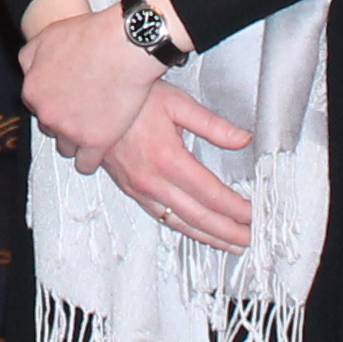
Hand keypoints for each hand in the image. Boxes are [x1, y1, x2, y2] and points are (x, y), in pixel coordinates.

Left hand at [17, 0, 175, 174]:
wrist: (123, 46)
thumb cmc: (90, 37)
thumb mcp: (47, 36)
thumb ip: (30, 57)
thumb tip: (29, 71)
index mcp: (33, 91)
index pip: (37, 105)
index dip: (54, 100)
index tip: (67, 98)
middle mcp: (47, 114)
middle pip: (51, 126)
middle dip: (64, 119)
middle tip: (83, 109)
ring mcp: (70, 131)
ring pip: (66, 147)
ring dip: (76, 139)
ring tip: (93, 128)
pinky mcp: (95, 143)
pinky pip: (85, 164)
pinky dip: (90, 159)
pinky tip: (98, 149)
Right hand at [103, 82, 258, 252]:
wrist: (87, 100)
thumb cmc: (130, 97)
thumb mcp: (177, 103)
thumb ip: (213, 125)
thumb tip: (243, 139)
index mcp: (168, 160)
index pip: (212, 195)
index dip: (237, 209)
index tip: (255, 215)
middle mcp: (152, 181)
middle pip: (199, 217)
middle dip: (228, 232)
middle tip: (251, 239)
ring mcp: (139, 189)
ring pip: (179, 223)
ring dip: (208, 237)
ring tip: (230, 244)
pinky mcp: (130, 189)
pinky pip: (161, 217)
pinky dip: (183, 229)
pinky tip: (195, 230)